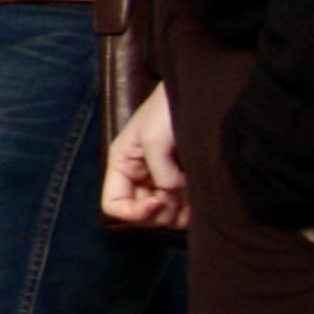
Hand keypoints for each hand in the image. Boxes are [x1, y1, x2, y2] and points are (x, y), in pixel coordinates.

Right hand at [105, 83, 186, 229]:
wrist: (198, 98)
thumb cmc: (166, 111)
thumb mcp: (154, 139)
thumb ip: (160, 174)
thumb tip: (171, 197)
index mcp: (123, 166)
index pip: (113, 205)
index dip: (133, 213)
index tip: (158, 202)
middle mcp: (139, 177)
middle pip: (141, 215)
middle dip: (160, 213)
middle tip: (180, 197)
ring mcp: (161, 181)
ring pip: (163, 215)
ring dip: (177, 214)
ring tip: (192, 196)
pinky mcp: (182, 182)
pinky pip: (182, 209)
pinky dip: (191, 210)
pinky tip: (200, 197)